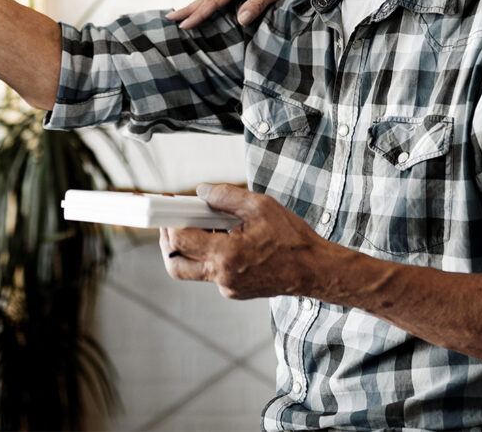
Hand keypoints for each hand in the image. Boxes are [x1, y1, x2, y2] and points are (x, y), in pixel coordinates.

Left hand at [159, 184, 334, 300]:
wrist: (313, 270)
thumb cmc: (291, 238)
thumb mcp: (260, 206)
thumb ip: (225, 197)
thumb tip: (201, 191)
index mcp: (227, 255)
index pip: (179, 241)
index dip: (168, 221)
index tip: (167, 207)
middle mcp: (222, 276)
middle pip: (175, 265)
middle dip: (168, 242)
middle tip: (174, 221)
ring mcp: (227, 287)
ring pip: (192, 270)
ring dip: (190, 248)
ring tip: (206, 225)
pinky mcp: (234, 291)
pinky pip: (211, 273)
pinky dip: (210, 255)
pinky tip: (227, 238)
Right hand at [168, 0, 313, 28]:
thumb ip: (258, 3)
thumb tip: (240, 20)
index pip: (214, 0)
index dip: (198, 13)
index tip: (184, 24)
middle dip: (189, 8)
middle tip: (170, 18)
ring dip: (196, 5)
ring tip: (182, 14)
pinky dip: (209, 1)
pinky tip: (206, 7)